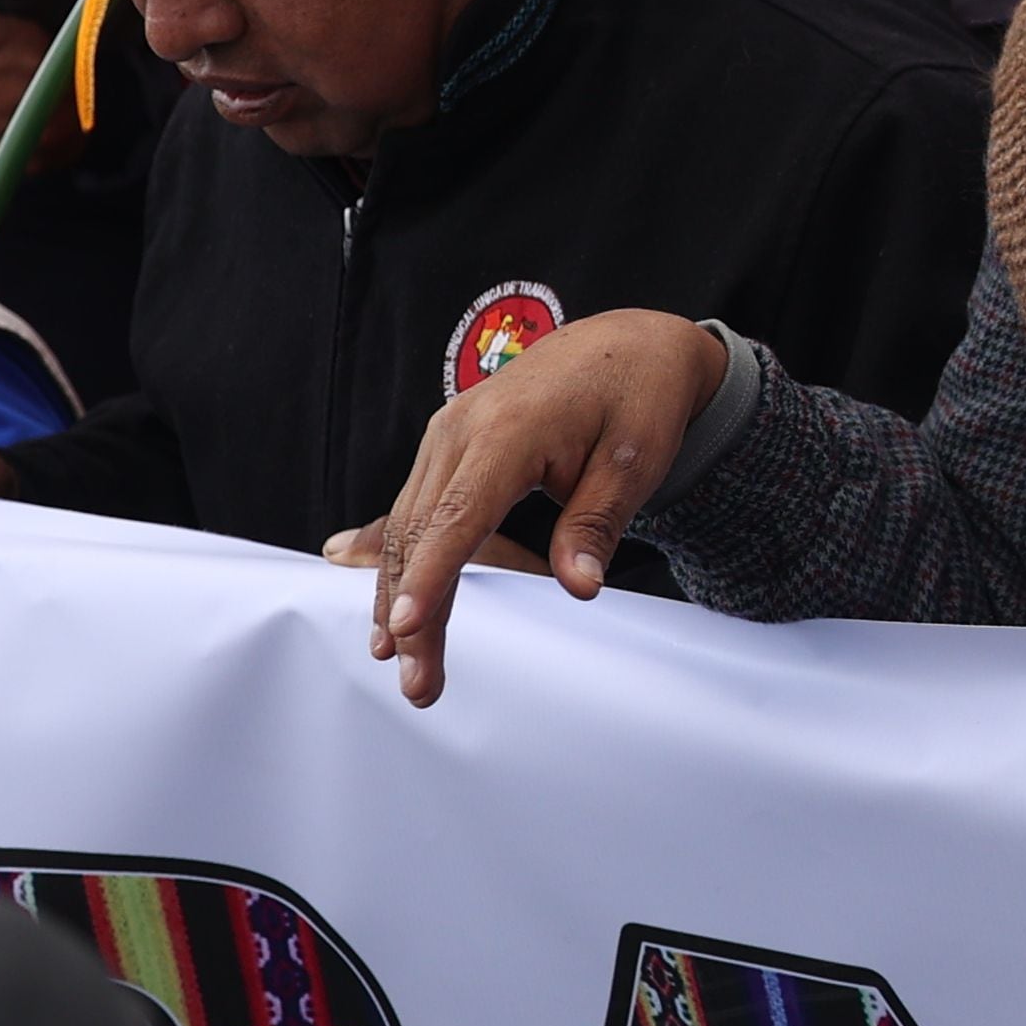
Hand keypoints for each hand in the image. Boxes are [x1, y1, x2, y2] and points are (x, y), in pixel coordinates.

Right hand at [362, 310, 722, 706]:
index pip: (459, 515)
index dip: (432, 575)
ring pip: (408, 524)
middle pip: (421, 531)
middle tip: (419, 682)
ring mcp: (447, 434)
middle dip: (412, 608)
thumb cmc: (637, 396)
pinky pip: (415, 508)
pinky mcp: (447, 446)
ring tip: (400, 660)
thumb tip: (580, 587)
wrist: (627, 343)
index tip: (408, 628)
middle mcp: (461, 428)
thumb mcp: (635, 461)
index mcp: (509, 429)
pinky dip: (405, 558)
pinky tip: (388, 606)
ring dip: (399, 592)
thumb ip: (597, 523)